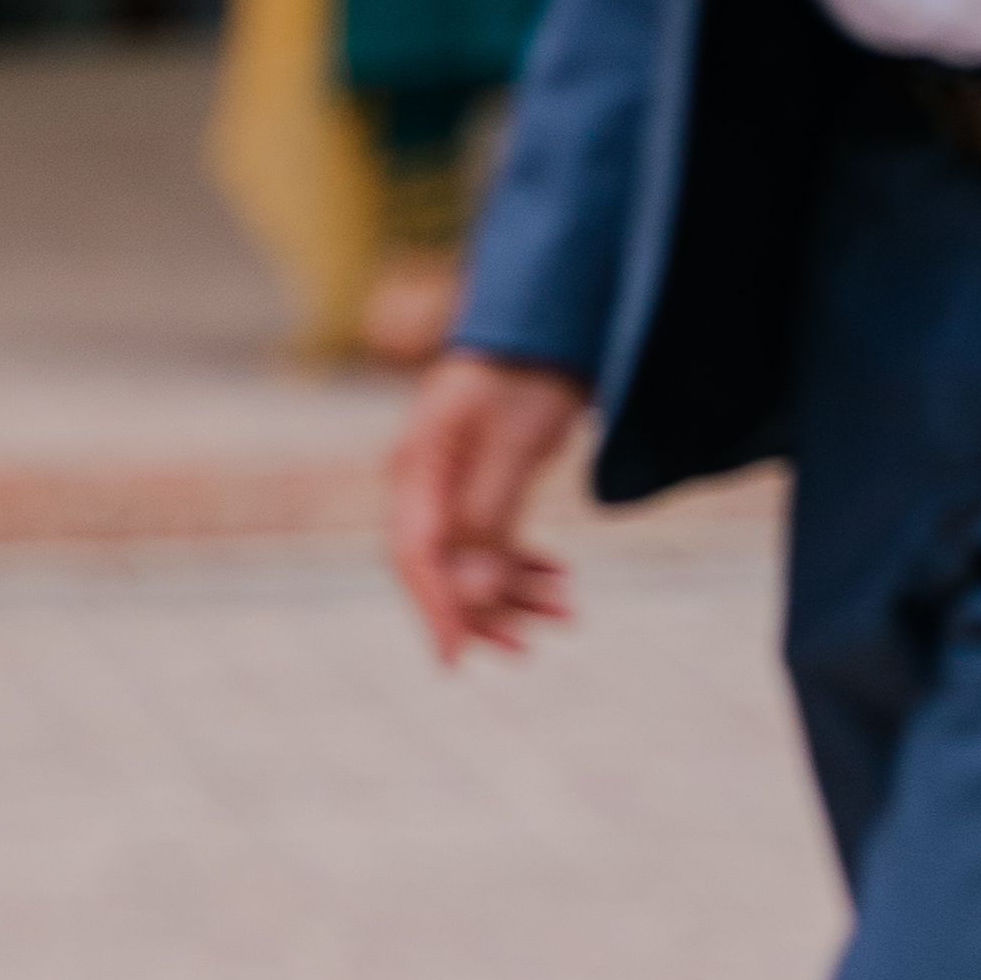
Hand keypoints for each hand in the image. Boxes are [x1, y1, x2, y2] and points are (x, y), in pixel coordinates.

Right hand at [386, 352, 589, 662]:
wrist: (549, 320)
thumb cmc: (527, 372)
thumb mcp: (513, 443)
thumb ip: (487, 518)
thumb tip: (469, 595)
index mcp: (416, 470)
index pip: (414, 556)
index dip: (435, 610)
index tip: (456, 659)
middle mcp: (423, 483)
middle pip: (438, 567)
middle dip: (481, 612)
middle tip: (527, 649)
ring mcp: (448, 485)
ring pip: (470, 560)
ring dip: (512, 593)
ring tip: (566, 614)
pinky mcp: (478, 483)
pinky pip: (491, 540)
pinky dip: (522, 565)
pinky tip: (557, 577)